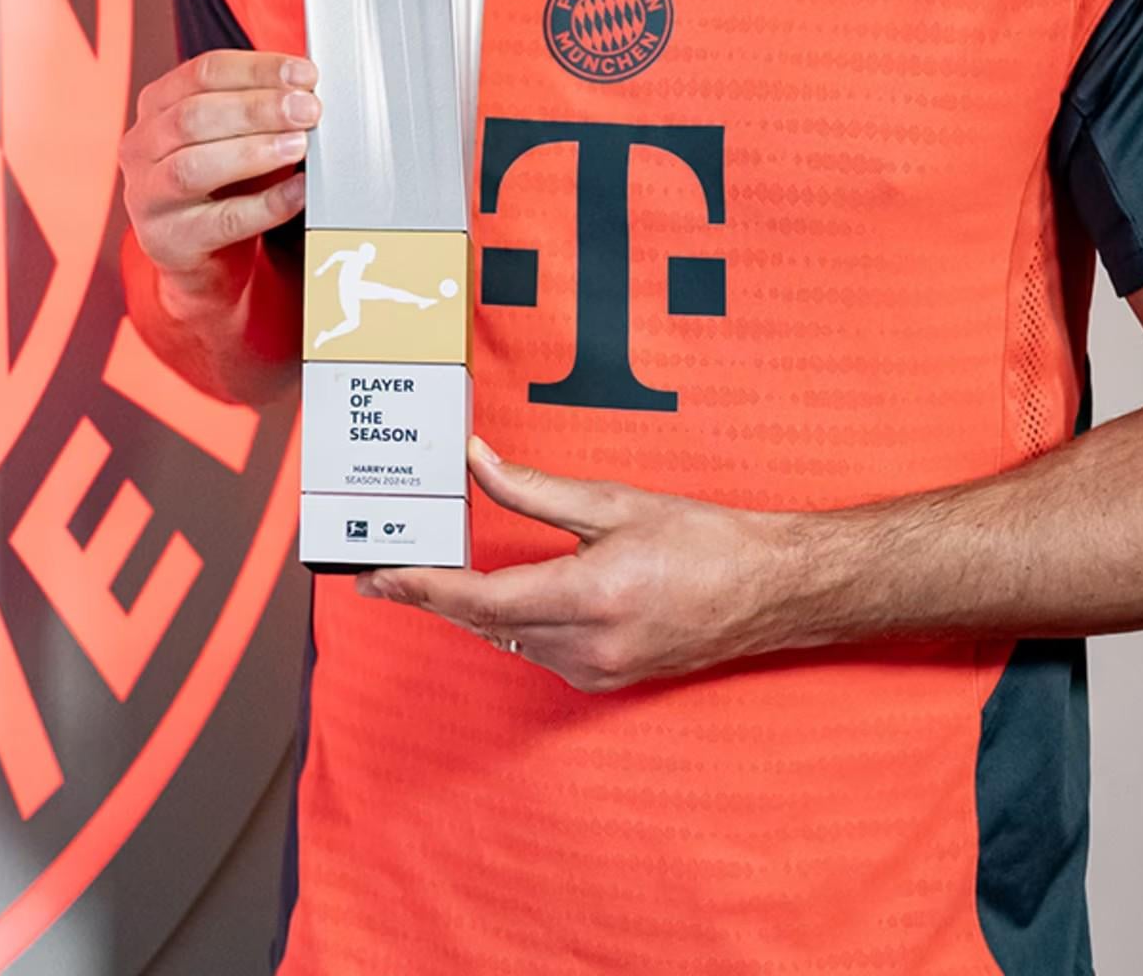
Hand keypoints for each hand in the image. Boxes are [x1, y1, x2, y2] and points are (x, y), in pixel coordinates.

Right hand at [118, 49, 320, 312]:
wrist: (201, 257)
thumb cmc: (221, 183)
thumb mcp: (233, 135)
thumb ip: (261, 108)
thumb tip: (309, 90)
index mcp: (157, 105)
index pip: (203, 72)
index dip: (257, 69)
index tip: (303, 74)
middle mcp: (142, 146)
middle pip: (194, 116)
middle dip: (257, 109)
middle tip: (307, 109)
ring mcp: (148, 196)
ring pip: (193, 167)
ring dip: (253, 152)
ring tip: (298, 145)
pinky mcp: (170, 241)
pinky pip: (221, 221)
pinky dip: (266, 205)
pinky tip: (298, 192)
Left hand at [354, 437, 796, 692]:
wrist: (766, 590)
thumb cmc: (701, 539)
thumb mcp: (614, 502)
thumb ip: (534, 490)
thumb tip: (475, 462)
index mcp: (590, 596)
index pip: (481, 599)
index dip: (421, 588)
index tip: (376, 577)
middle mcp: (588, 646)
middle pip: (483, 624)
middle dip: (431, 598)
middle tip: (383, 573)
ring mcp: (597, 671)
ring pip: (507, 641)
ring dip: (469, 610)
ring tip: (431, 575)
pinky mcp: (605, 680)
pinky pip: (537, 652)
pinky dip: (508, 624)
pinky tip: (495, 597)